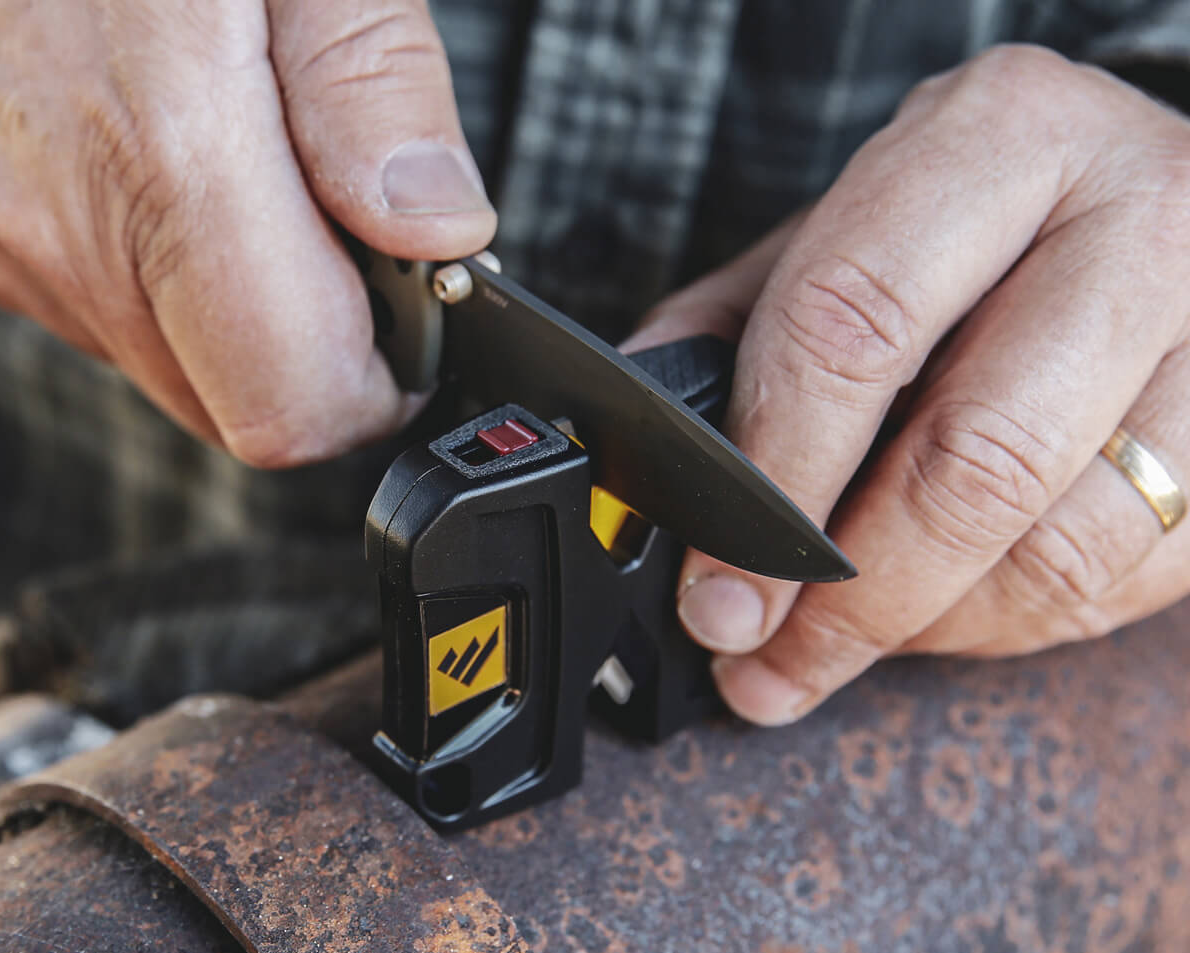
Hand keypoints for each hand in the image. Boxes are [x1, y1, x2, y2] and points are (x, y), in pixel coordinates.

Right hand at [0, 0, 494, 464]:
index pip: (293, 409)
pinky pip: (79, 297)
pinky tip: (145, 153)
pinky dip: (139, 259)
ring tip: (234, 156)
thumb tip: (436, 230)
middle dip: (308, 343)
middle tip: (333, 225)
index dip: (375, 390)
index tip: (411, 332)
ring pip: (159, 354)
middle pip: (231, 399)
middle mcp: (58, 223)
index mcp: (168, 154)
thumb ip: (374, 91)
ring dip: (225, 297)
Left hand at [630, 45, 1189, 724]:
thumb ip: (730, 332)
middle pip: (976, 458)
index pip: (857, 326)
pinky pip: (1128, 581)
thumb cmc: (968, 216)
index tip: (719, 588)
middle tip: (773, 655)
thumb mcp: (838, 230)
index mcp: (998, 139)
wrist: (1131, 190)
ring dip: (930, 630)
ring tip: (845, 645)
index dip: (773, 481)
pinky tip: (943, 615)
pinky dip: (1013, 626)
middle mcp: (1136, 219)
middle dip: (853, 595)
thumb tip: (647, 452)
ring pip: (1063, 544)